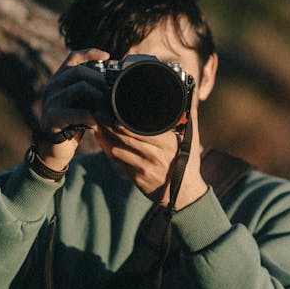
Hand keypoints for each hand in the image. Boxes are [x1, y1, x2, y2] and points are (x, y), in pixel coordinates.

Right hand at [35, 48, 109, 169]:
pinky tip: (98, 123)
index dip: (90, 53)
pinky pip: (81, 111)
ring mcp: (51, 101)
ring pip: (82, 87)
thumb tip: (111, 82)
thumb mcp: (79, 104)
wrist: (53, 150)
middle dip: (100, 81)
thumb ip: (88, 91)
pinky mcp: (54, 117)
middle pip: (80, 71)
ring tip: (107, 110)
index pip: (73, 57)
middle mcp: (52, 86)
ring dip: (100, 98)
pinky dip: (94, 117)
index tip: (108, 56)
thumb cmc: (71, 125)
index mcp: (58, 80)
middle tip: (111, 95)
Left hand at [95, 91, 206, 208]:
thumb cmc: (187, 164)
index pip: (140, 130)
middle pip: (125, 137)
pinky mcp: (136, 178)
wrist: (185, 194)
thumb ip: (190, 117)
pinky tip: (102, 140)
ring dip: (106, 137)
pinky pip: (117, 162)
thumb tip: (192, 94)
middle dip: (110, 125)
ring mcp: (143, 168)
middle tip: (98, 112)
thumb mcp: (191, 140)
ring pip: (118, 150)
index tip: (113, 109)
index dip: (124, 121)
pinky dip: (108, 150)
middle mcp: (154, 155)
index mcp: (166, 144)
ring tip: (97, 124)